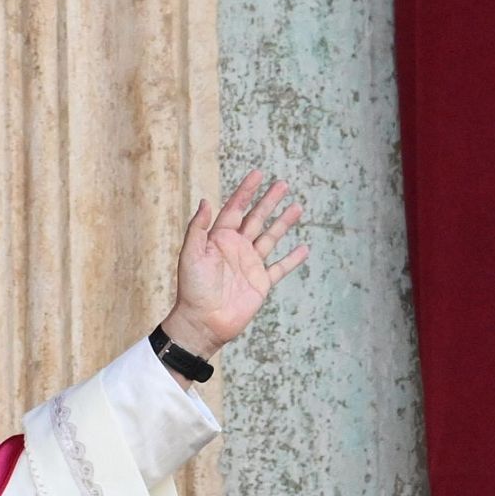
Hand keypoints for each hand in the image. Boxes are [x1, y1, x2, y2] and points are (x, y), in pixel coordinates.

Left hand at [162, 169, 308, 357]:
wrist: (203, 322)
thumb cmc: (192, 289)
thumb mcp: (191, 254)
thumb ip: (198, 228)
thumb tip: (206, 201)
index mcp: (218, 239)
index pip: (235, 209)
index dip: (245, 191)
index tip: (258, 173)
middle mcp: (236, 249)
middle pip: (256, 219)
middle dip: (269, 201)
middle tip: (283, 184)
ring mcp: (250, 265)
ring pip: (270, 238)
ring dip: (283, 223)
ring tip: (297, 207)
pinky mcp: (261, 283)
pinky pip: (280, 268)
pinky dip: (292, 259)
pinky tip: (303, 248)